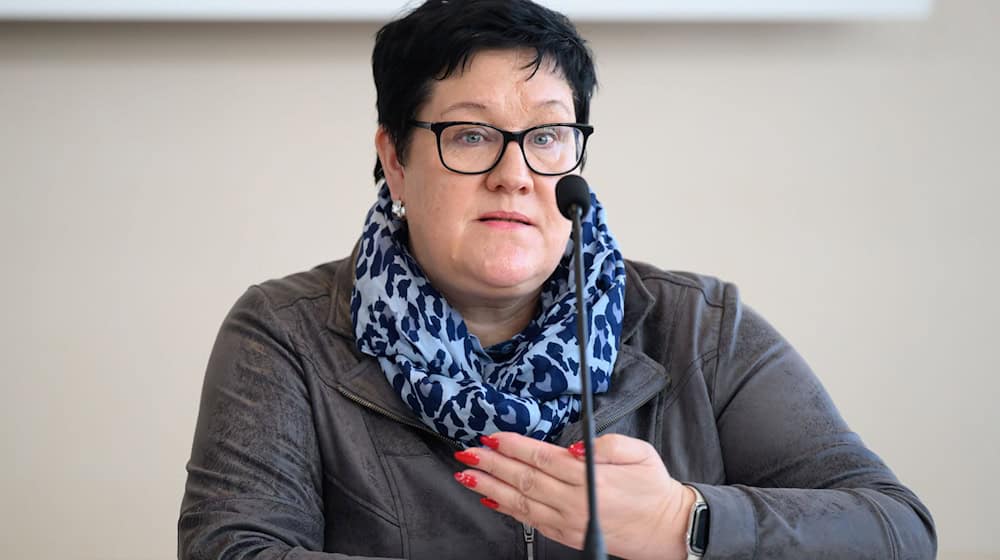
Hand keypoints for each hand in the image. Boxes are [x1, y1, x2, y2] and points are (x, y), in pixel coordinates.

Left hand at [452, 432, 694, 559]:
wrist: (666, 527)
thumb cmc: (653, 486)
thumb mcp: (640, 452)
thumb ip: (607, 445)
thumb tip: (574, 446)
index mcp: (590, 478)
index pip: (542, 458)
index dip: (513, 447)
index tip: (492, 437)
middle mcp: (575, 501)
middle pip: (524, 479)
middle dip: (491, 466)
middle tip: (467, 454)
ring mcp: (569, 521)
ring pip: (521, 503)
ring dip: (491, 489)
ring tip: (468, 476)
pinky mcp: (568, 535)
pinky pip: (531, 522)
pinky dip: (508, 511)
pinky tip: (491, 501)